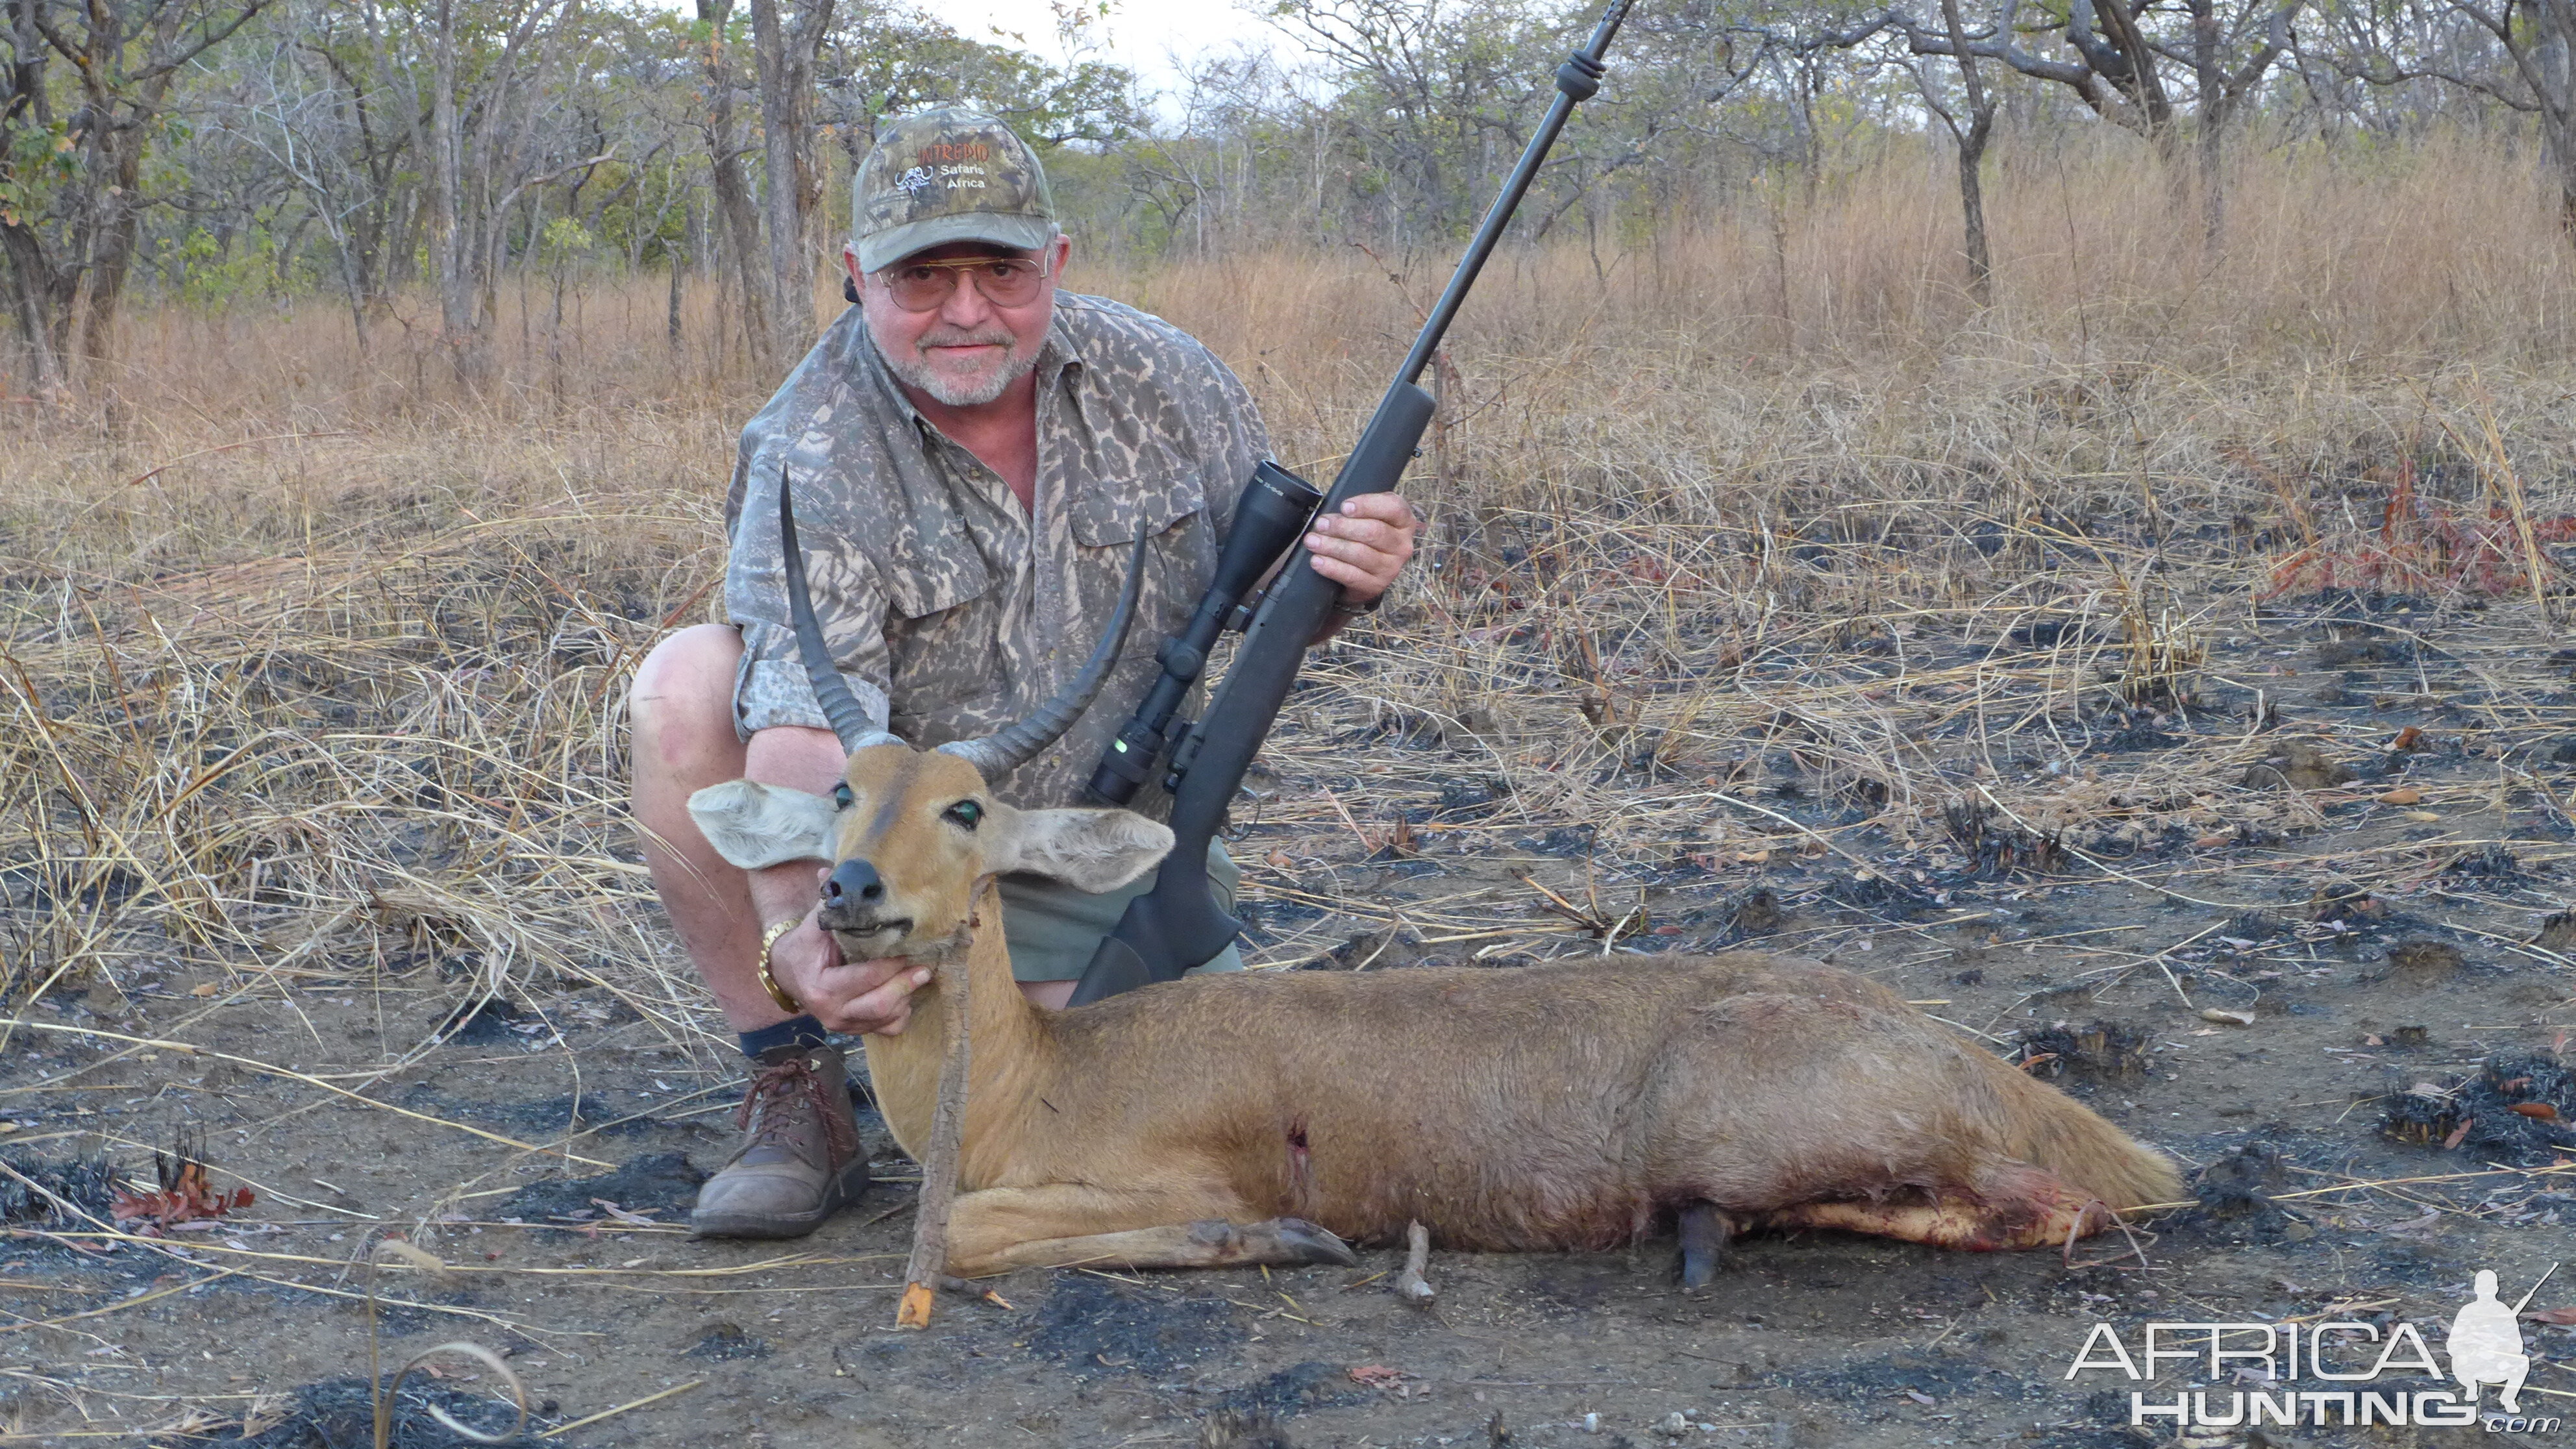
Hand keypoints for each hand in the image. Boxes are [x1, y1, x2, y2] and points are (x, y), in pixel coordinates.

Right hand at [770, 913, 931, 1035]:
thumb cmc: (805, 945)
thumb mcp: (813, 924)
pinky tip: (904, 994)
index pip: (866, 976)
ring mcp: (845, 1025)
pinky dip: (901, 1013)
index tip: (908, 946)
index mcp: (822, 987)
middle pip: (881, 1003)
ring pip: (888, 1018)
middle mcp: (832, 1012)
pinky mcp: (856, 1031)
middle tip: (925, 966)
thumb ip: (829, 901)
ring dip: (906, 996)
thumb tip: (835, 872)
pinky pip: (888, 1029)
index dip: (891, 962)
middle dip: (906, 983)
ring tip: (918, 975)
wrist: (788, 974)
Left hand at [1302, 493, 1415, 602]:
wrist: (1365, 572)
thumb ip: (1356, 510)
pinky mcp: (1377, 585)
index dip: (1368, 505)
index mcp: (1403, 521)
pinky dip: (1332, 567)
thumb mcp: (1366, 517)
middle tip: (1321, 524)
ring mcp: (1391, 567)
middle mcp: (1402, 545)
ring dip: (1332, 546)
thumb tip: (1330, 513)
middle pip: (1373, 531)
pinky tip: (1317, 561)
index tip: (1344, 507)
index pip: (1393, 508)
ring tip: (1312, 541)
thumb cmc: (1363, 536)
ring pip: (1360, 554)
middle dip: (1343, 527)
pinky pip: (1352, 575)